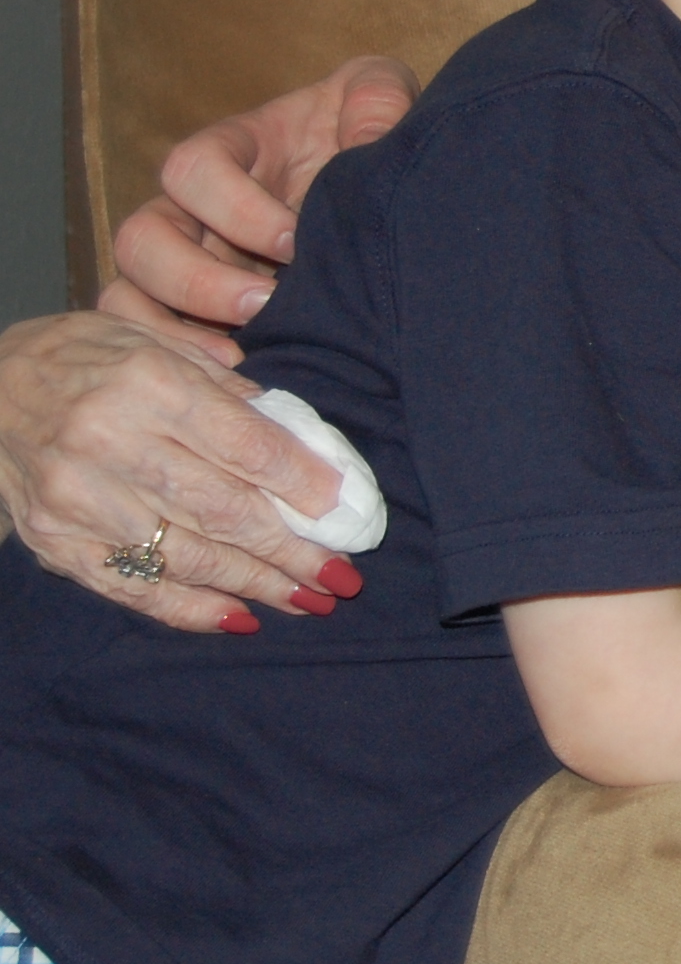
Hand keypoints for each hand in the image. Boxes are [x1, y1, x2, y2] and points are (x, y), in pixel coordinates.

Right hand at [0, 311, 353, 631]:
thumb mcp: (159, 345)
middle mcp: (109, 443)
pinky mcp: (55, 542)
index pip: (244, 445)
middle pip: (222, 510)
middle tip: (342, 576)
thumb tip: (304, 449)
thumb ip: (229, 394)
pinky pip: (134, 587)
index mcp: (147, 384)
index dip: (301, 484)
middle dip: (291, 550)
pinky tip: (240, 618)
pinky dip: (191, 609)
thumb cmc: (87, 358)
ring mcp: (77, 500)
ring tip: (309, 600)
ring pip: (186, 556)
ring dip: (256, 584)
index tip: (343, 509)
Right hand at [105, 57, 419, 361]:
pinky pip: (152, 338)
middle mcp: (191, 209)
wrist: (378, 186)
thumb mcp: (378, 97)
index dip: (234, 207)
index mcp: (229, 151)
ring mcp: (187, 261)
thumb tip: (369, 136)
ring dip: (175, 329)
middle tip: (263, 304)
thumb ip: (376, 99)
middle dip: (196, 278)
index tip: (295, 239)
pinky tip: (235, 379)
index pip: (192, 169)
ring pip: (129, 294)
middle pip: (141, 239)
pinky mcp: (197, 310)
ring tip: (240, 357)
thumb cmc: (365, 134)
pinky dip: (180, 361)